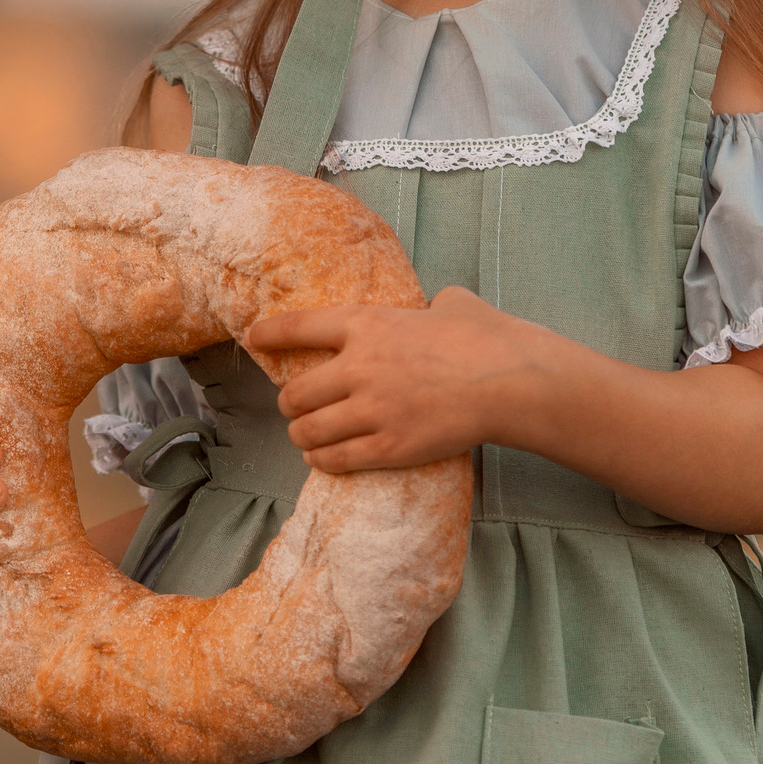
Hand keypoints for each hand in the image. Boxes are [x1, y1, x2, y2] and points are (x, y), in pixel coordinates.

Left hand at [250, 284, 545, 471]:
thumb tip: (436, 306)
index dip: (269, 334)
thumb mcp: (452, 303)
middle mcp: (358, 367)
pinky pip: (335, 459)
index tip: (253, 338)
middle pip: (294, 393)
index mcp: (367, 323)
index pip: (298, 327)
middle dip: (290, 403)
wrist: (509, 381)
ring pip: (308, 431)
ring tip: (307, 437)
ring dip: (303, 435)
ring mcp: (371, 410)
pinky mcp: (388, 447)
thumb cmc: (486, 337)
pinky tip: (323, 458)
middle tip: (297, 406)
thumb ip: (430, 305)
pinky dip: (322, 460)